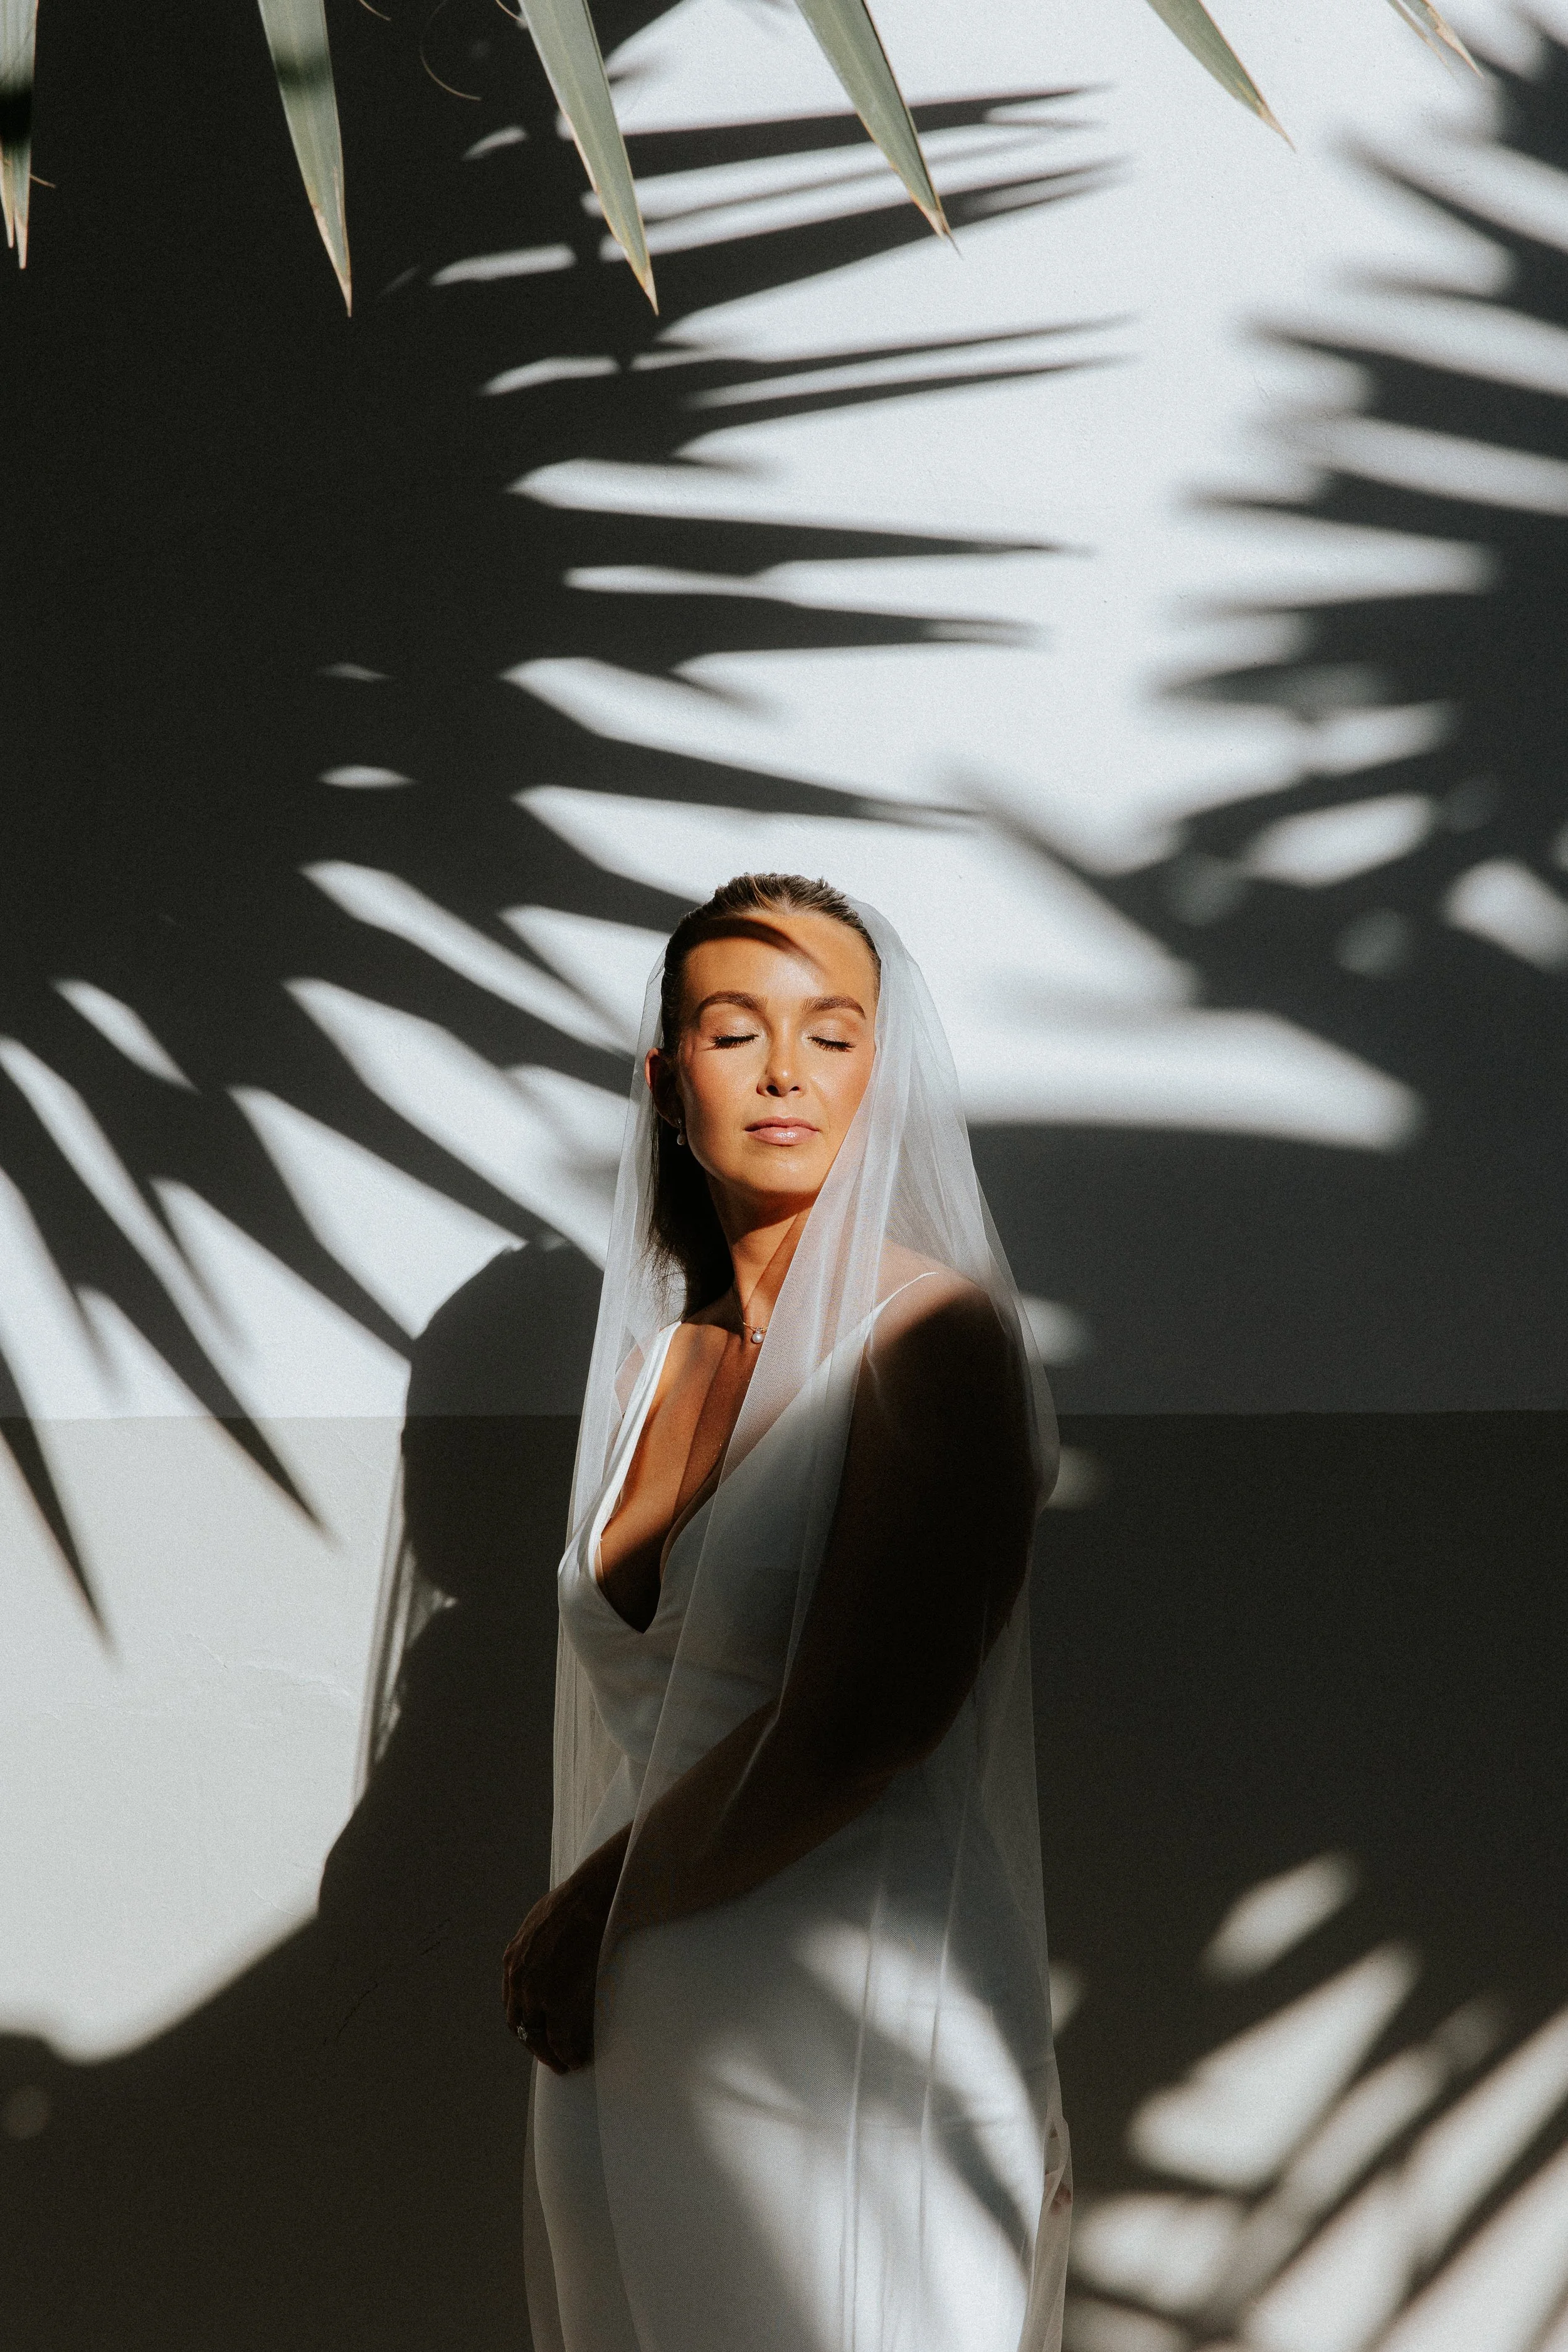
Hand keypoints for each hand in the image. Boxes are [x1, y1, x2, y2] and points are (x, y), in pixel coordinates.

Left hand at [502, 1836, 624, 2072]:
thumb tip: (546, 1952)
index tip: (537, 2033)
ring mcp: (535, 1991)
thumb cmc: (573, 1902)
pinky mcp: (556, 1998)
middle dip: (533, 2043)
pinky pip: (559, 2036)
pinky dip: (565, 2052)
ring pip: (537, 2035)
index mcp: (512, 1959)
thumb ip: (535, 1944)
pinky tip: (576, 2059)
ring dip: (549, 2054)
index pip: (511, 2003)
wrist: (587, 1896)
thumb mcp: (539, 1922)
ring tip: (563, 2064)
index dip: (524, 2022)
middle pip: (519, 2024)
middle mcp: (517, 1978)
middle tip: (549, 2057)